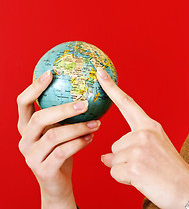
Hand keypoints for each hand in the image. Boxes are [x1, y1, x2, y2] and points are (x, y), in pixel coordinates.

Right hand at [17, 70, 100, 208]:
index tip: (51, 73)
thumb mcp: (60, 131)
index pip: (23, 103)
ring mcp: (32, 156)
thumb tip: (87, 90)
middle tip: (85, 103)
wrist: (57, 183)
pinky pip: (62, 152)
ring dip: (78, 128)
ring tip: (96, 123)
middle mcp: (25, 140)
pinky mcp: (43, 170)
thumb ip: (65, 116)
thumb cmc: (61, 151)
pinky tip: (91, 138)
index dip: (34, 87)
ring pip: (54, 136)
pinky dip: (79, 143)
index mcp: (26, 127)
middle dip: (63, 109)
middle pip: (39, 119)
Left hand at [96, 68, 188, 208]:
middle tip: (147, 167)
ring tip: (146, 173)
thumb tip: (105, 157)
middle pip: (116, 144)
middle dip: (124, 159)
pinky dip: (124, 179)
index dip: (111, 88)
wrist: (188, 190)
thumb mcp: (155, 150)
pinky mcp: (135, 165)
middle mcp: (145, 133)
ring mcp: (140, 148)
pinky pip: (114, 172)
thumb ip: (131, 147)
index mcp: (151, 126)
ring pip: (113, 160)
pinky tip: (143, 180)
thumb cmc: (172, 171)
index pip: (127, 103)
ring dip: (125, 170)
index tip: (100, 73)